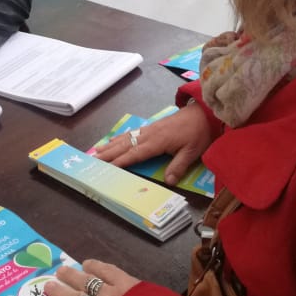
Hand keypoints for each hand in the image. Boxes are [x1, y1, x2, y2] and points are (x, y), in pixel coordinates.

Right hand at [93, 104, 212, 184]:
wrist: (203, 113)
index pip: (135, 153)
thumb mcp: (192, 152)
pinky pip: (131, 133)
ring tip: (97, 151)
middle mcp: (149, 134)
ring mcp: (149, 129)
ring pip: (126, 138)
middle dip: (109, 153)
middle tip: (93, 160)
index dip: (120, 161)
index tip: (106, 166)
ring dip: (111, 145)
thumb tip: (169, 182)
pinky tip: (113, 140)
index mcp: (157, 141)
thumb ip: (179, 166)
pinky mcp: (152, 127)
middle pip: (125, 145)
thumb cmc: (198, 132)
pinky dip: (119, 138)